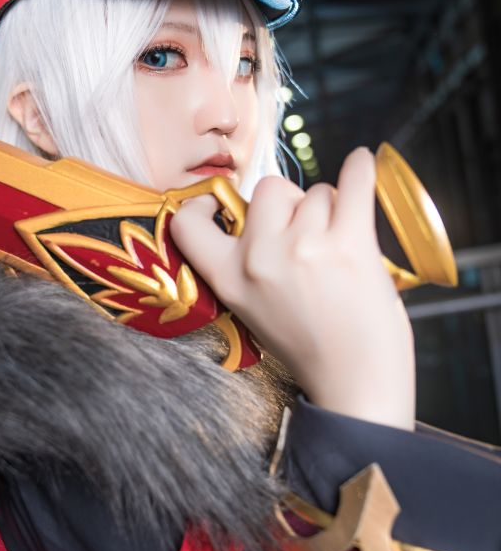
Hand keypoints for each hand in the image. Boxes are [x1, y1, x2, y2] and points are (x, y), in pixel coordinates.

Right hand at [170, 148, 415, 429]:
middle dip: (293, 205)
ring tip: (341, 253)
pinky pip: (354, 182)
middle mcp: (259, 259)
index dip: (204, 204)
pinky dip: (361, 170)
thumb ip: (250, 264)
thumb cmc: (310, 349)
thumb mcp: (254, 310)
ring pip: (318, 192)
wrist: (355, 385)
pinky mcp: (349, 243)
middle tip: (310, 241)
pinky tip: (362, 164)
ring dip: (333, 211)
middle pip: (271, 189)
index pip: (188, 223)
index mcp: (229, 279)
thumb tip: (271, 210)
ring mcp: (304, 248)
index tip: (216, 203)